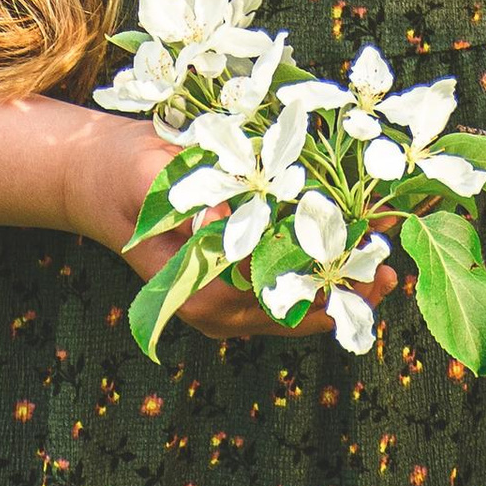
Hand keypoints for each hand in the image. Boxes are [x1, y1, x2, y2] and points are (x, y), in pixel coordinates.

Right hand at [74, 116, 400, 346]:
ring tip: (385, 255)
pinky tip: (347, 243)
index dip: (334, 275)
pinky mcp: (229, 286)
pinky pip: (283, 289)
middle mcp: (219, 312)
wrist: (91, 178)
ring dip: (340, 280)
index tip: (374, 253)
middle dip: (350, 286)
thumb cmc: (124, 173)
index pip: (286, 296)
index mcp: (204, 294)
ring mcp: (224, 305)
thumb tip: (234, 224)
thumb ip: (194, 201)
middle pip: (301, 309)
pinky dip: (318, 269)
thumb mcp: (153, 177)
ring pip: (298, 305)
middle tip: (394, 264)